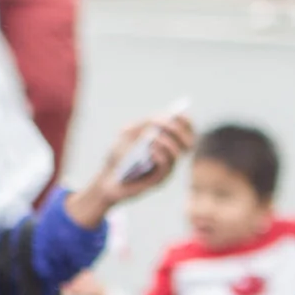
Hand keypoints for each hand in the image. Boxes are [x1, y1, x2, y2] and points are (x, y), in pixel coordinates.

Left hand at [63, 111, 196, 227]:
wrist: (106, 178)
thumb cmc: (118, 154)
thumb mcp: (128, 133)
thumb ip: (145, 123)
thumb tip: (162, 118)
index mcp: (166, 142)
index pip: (186, 131)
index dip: (185, 121)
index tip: (178, 113)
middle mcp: (171, 156)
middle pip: (188, 142)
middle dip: (177, 130)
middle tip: (166, 123)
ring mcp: (166, 169)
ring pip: (177, 153)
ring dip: (166, 142)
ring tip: (151, 137)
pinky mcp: (158, 181)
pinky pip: (165, 166)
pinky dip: (159, 154)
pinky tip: (149, 150)